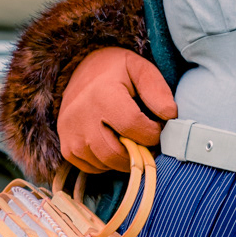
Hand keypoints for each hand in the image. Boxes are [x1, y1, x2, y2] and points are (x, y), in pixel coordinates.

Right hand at [57, 47, 177, 172]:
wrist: (80, 70)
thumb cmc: (117, 71)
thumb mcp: (140, 69)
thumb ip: (157, 90)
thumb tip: (169, 116)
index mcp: (103, 93)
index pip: (132, 125)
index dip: (152, 133)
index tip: (158, 127)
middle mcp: (81, 115)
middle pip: (115, 153)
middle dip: (139, 153)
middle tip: (147, 143)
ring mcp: (70, 133)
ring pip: (104, 163)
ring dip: (124, 160)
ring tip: (132, 142)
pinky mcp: (66, 146)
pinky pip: (90, 167)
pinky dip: (107, 164)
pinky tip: (114, 146)